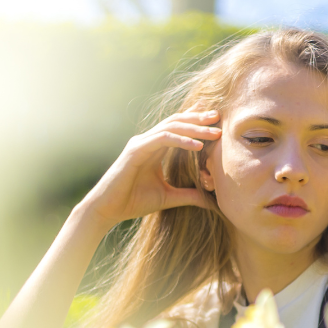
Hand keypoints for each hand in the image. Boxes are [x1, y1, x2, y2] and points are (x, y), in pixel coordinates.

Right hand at [80, 108, 220, 229]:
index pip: (177, 128)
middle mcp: (148, 141)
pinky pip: (162, 139)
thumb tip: (211, 202)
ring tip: (214, 133)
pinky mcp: (135, 151)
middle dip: (198, 119)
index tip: (216, 119)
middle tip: (219, 118)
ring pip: (171, 127)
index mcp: (154, 147)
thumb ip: (189, 195)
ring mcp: (141, 143)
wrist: (108, 210)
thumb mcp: (168, 198)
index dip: (195, 120)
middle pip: (177, 122)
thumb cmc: (133, 202)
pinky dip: (181, 141)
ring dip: (195, 128)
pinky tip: (197, 146)